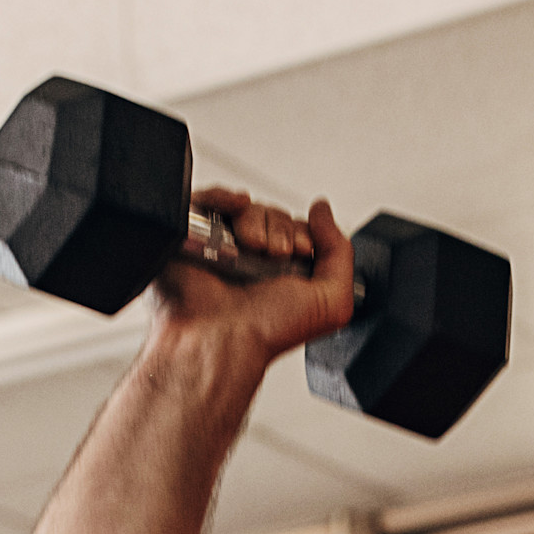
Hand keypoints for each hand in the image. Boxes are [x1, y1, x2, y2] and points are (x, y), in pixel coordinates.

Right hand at [150, 186, 356, 371]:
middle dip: (280, 230)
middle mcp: (252, 261)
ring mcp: (221, 246)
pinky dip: (224, 197)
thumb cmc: (269, 329)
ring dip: (255, 221)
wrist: (222, 336)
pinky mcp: (192, 235)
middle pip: (273, 216)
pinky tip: (235, 210)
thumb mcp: (331, 301)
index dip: (303, 235)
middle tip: (274, 256)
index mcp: (282, 275)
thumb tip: (323, 210)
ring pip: (246, 208)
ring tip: (251, 249)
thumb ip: (341, 254)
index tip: (299, 254)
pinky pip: (210, 199)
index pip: (298, 230)